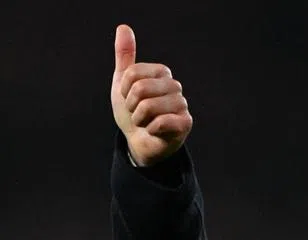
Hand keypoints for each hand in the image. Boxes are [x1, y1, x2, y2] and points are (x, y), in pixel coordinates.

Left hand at [110, 24, 192, 166]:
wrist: (139, 142)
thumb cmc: (132, 112)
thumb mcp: (123, 84)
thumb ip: (125, 56)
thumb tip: (123, 27)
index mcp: (162, 73)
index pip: (132, 74)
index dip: (124, 91)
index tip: (129, 100)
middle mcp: (174, 85)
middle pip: (140, 89)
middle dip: (131, 107)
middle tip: (137, 114)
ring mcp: (182, 104)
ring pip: (148, 106)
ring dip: (139, 120)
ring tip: (145, 123)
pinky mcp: (185, 123)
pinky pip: (160, 122)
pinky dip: (150, 130)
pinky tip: (155, 132)